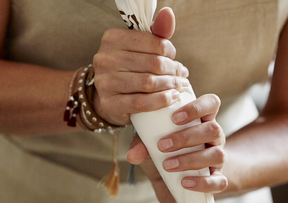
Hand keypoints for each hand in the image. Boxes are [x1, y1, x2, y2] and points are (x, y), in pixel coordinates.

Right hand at [91, 7, 190, 125]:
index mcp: (113, 38)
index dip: (170, 52)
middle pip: (153, 63)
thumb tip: (168, 13)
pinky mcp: (110, 103)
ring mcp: (106, 82)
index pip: (154, 42)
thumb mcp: (140, 47)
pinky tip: (172, 97)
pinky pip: (141, 103)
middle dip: (173, 70)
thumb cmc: (129, 67)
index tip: (174, 59)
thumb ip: (156, 32)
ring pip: (148, 83)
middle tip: (182, 76)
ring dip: (170, 85)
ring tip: (179, 86)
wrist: (110, 96)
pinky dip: (161, 100)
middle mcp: (105, 58)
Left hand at [126, 93, 227, 202]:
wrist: (174, 181)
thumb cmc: (164, 153)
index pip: (211, 103)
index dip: (197, 108)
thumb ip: (142, 145)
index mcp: (201, 120)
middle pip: (213, 129)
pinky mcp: (218, 179)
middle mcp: (214, 137)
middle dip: (186, 137)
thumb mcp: (150, 145)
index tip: (175, 118)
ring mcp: (218, 158)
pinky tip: (185, 182)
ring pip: (217, 154)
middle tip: (162, 145)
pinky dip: (202, 182)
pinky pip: (219, 181)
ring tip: (167, 166)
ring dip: (190, 159)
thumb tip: (132, 156)